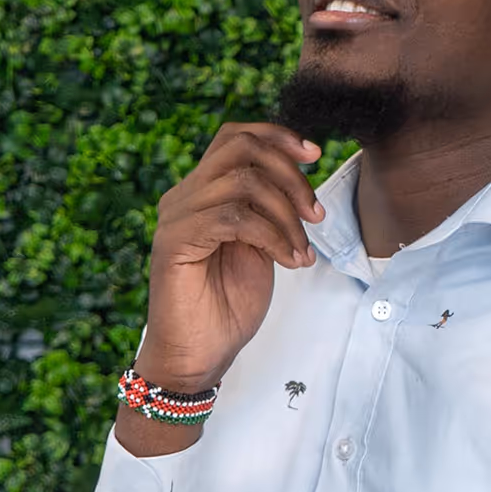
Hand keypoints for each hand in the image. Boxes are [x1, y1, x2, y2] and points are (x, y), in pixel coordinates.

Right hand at [138, 123, 323, 390]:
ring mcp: (176, 216)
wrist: (199, 355)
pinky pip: (233, 218)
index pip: (236, 137)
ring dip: (286, 215)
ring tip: (303, 250)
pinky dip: (273, 236)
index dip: (277, 136)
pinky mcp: (174, 241)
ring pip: (242, 182)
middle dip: (291, 175)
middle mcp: (183, 196)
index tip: (315, 154)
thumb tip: (298, 179)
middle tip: (315, 215)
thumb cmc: (228, 305)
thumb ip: (268, 210)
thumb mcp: (260, 246)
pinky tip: (289, 261)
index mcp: (202, 192)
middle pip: (241, 148)